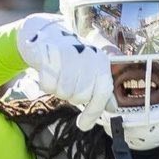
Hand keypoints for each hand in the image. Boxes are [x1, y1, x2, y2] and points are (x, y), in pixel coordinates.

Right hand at [17, 14, 113, 131]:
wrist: (46, 33)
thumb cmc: (70, 58)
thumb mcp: (90, 71)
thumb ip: (100, 89)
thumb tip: (113, 109)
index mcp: (100, 62)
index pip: (102, 93)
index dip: (93, 112)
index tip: (83, 125)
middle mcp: (88, 56)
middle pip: (79, 96)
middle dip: (70, 95)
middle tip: (66, 83)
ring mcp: (69, 53)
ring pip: (63, 91)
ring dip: (57, 89)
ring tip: (57, 76)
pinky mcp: (49, 53)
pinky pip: (48, 84)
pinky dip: (44, 83)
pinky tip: (46, 72)